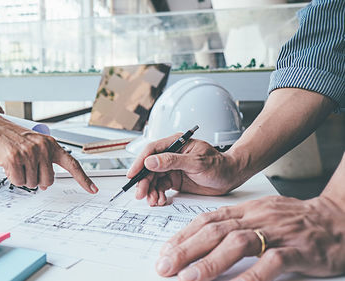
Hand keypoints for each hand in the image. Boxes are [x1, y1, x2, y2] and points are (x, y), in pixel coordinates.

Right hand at [0, 109, 97, 192]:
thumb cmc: (10, 137)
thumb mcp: (33, 144)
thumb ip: (44, 161)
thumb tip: (45, 184)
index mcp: (50, 144)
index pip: (72, 164)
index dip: (84, 179)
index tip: (93, 189)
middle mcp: (43, 148)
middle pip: (48, 181)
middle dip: (36, 180)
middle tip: (25, 167)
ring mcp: (29, 153)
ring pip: (32, 183)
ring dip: (22, 177)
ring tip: (15, 162)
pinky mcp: (15, 159)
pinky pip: (18, 181)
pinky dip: (12, 177)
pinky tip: (8, 164)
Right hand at [127, 133, 242, 205]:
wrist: (230, 177)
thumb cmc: (219, 165)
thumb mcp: (197, 162)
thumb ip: (172, 161)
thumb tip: (151, 161)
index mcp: (176, 144)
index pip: (152, 150)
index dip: (140, 162)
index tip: (133, 174)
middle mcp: (171, 155)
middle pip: (149, 167)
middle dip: (144, 181)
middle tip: (140, 193)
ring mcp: (172, 168)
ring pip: (153, 179)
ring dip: (150, 190)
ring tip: (153, 200)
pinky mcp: (175, 180)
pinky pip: (161, 187)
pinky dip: (158, 194)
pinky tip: (160, 200)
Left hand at [155, 195, 344, 280]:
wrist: (337, 219)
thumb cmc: (296, 220)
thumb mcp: (260, 214)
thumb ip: (235, 225)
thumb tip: (201, 240)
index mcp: (246, 209)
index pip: (207, 219)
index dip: (183, 235)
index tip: (165, 251)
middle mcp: (257, 217)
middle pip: (215, 231)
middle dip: (186, 249)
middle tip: (165, 266)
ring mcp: (277, 232)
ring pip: (237, 243)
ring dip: (209, 262)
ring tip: (188, 278)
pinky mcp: (297, 250)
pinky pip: (271, 263)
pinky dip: (250, 277)